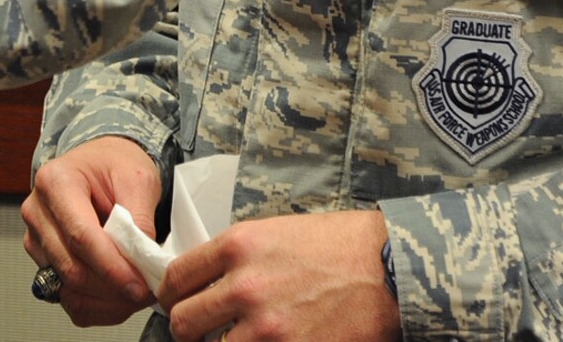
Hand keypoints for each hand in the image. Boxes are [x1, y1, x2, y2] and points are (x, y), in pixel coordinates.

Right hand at [21, 136, 162, 326]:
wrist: (99, 165)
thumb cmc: (114, 165)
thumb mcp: (137, 177)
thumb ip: (139, 217)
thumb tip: (142, 259)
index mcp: (56, 181)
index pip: (80, 235)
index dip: (111, 266)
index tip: (139, 284)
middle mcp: (37, 211)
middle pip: (71, 266)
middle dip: (112, 287)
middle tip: (147, 291)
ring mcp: (36, 239)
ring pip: (68, 288)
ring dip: (106, 301)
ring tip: (137, 293)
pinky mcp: (43, 261)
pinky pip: (67, 297)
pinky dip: (97, 306)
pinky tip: (119, 298)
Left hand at [157, 209, 398, 341]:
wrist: (391, 267)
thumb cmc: (341, 245)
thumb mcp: (278, 232)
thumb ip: (238, 257)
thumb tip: (208, 280)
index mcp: (238, 246)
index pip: (175, 277)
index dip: (171, 295)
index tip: (177, 301)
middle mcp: (244, 286)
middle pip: (182, 322)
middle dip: (187, 328)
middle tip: (201, 329)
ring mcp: (266, 327)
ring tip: (241, 338)